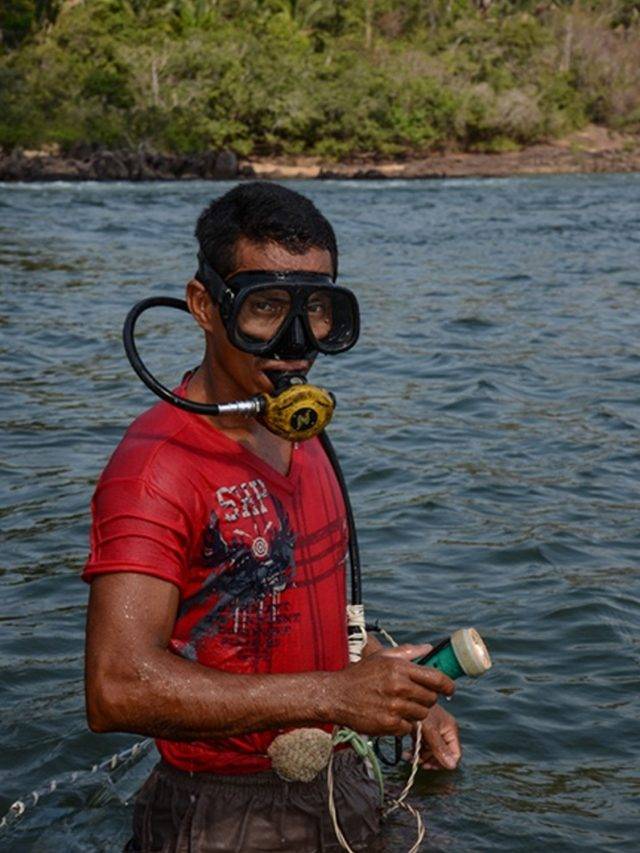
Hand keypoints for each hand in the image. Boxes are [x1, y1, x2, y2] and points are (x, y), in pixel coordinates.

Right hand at [330, 644, 454, 736]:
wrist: (336, 695)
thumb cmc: (360, 674)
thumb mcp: (382, 657)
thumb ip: (408, 652)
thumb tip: (429, 648)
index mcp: (400, 668)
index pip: (436, 678)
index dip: (447, 685)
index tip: (449, 690)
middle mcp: (399, 686)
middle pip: (431, 698)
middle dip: (427, 699)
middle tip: (415, 698)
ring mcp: (394, 706)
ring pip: (422, 714)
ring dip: (415, 712)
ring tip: (400, 706)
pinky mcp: (388, 724)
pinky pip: (409, 728)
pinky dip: (403, 724)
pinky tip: (391, 716)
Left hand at [404, 703, 460, 770]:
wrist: (404, 696)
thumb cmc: (418, 711)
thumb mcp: (429, 730)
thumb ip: (440, 748)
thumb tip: (452, 766)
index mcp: (451, 729)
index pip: (455, 754)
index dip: (443, 763)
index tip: (428, 765)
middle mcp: (444, 730)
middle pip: (442, 754)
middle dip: (429, 760)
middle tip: (417, 761)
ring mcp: (434, 730)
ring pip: (431, 752)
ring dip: (421, 757)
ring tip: (408, 757)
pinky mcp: (424, 730)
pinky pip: (423, 746)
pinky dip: (416, 751)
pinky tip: (406, 753)